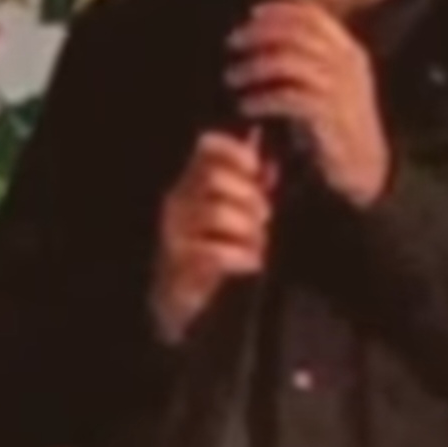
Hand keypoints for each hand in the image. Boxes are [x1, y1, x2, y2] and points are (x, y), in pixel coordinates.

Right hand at [150, 131, 275, 343]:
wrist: (183, 299)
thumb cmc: (215, 250)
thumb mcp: (236, 214)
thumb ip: (253, 188)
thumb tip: (272, 164)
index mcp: (193, 183)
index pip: (206, 147)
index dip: (235, 151)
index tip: (257, 168)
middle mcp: (179, 201)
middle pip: (214, 177)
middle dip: (249, 196)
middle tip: (265, 218)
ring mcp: (175, 231)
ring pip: (216, 212)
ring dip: (247, 230)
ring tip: (258, 246)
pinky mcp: (179, 261)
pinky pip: (215, 251)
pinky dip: (241, 256)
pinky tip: (251, 263)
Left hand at [226, 0, 390, 206]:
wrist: (363, 168)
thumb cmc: (334, 125)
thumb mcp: (325, 84)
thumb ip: (303, 58)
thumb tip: (263, 32)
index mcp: (348, 50)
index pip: (312, 14)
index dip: (278, 9)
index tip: (249, 13)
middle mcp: (347, 63)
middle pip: (297, 30)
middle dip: (258, 32)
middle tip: (231, 42)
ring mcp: (340, 88)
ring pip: (289, 60)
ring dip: (254, 66)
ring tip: (231, 78)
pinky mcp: (329, 116)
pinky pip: (288, 97)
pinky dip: (262, 99)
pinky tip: (246, 106)